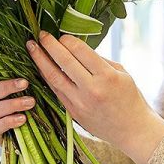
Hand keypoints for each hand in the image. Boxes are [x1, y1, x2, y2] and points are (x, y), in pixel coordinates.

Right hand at [0, 61, 34, 145]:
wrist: (32, 132)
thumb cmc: (29, 104)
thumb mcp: (27, 88)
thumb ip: (22, 73)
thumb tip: (31, 50)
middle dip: (7, 87)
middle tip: (25, 83)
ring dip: (13, 104)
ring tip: (31, 102)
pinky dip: (10, 121)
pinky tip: (23, 118)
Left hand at [28, 32, 163, 163]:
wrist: (132, 130)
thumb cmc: (130, 98)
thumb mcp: (122, 73)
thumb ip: (99, 60)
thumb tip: (77, 48)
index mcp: (106, 76)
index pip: (80, 50)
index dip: (67, 39)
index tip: (61, 34)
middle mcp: (91, 89)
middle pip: (63, 61)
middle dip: (49, 45)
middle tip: (40, 34)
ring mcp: (79, 103)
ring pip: (53, 77)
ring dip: (40, 60)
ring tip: (32, 47)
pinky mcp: (72, 112)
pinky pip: (56, 91)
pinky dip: (47, 77)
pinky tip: (40, 67)